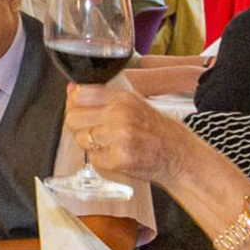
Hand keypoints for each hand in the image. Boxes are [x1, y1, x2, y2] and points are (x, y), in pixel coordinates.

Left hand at [61, 83, 191, 188]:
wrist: (179, 154)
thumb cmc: (156, 129)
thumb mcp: (133, 103)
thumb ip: (101, 96)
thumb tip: (71, 90)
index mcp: (122, 97)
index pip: (79, 95)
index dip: (75, 105)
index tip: (82, 110)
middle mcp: (120, 114)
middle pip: (73, 118)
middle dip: (81, 126)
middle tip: (98, 131)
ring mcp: (119, 137)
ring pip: (81, 139)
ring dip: (91, 144)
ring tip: (111, 143)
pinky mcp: (119, 159)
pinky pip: (93, 159)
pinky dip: (102, 160)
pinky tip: (117, 155)